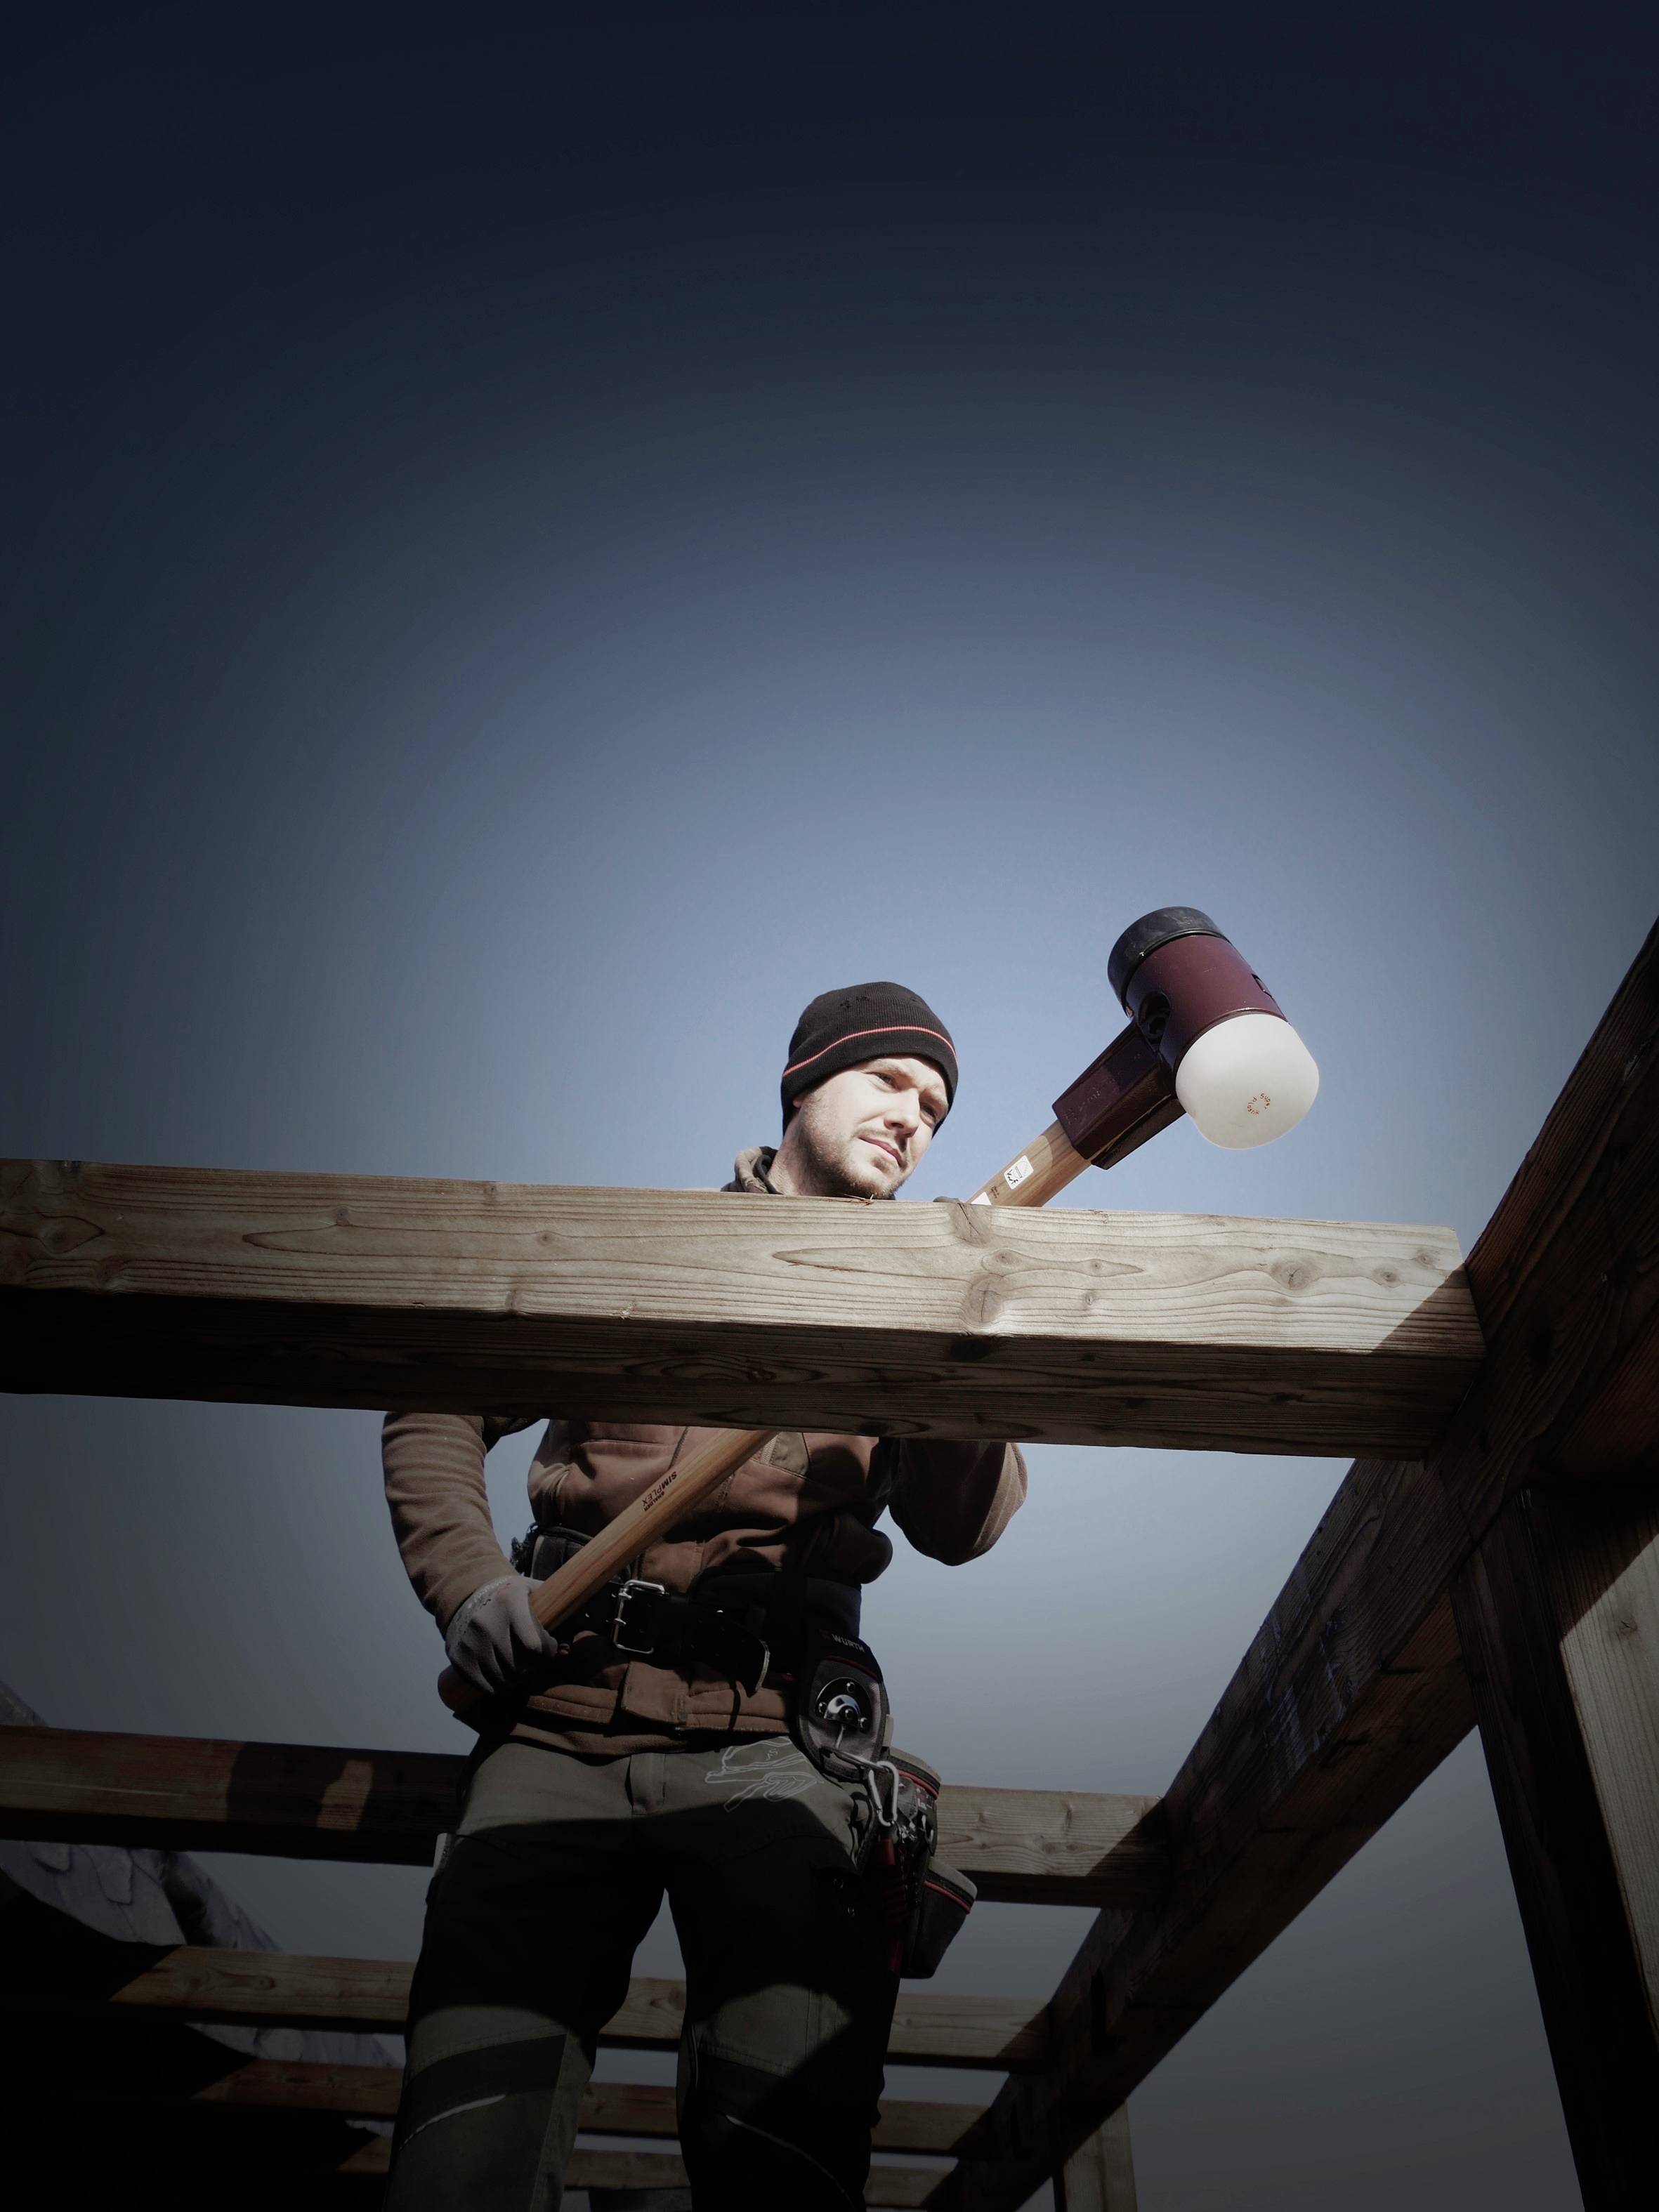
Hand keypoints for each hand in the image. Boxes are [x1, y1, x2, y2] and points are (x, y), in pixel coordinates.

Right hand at [443, 1575, 557, 1695]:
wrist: (470, 1594)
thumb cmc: (514, 1597)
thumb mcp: (535, 1591)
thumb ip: (557, 1608)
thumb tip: (571, 1645)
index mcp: (509, 1602)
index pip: (534, 1644)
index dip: (548, 1651)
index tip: (551, 1647)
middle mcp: (486, 1621)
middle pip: (520, 1665)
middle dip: (534, 1667)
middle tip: (536, 1661)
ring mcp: (470, 1641)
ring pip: (504, 1679)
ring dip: (518, 1679)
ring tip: (521, 1668)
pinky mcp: (458, 1657)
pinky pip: (485, 1686)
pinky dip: (499, 1687)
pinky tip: (504, 1676)